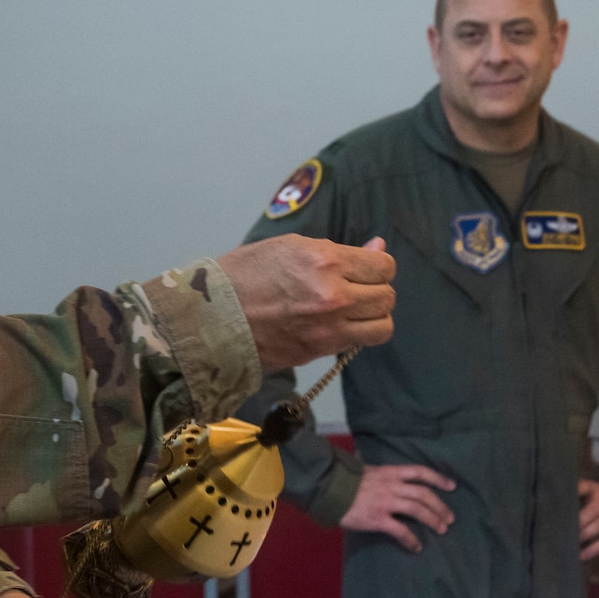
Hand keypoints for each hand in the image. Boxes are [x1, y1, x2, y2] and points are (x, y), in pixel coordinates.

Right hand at [218, 235, 395, 370]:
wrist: (211, 316)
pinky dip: (360, 334)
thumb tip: (378, 247)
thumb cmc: (245, 272)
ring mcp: (329, 327)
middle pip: (386, 295)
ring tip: (356, 310)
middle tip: (358, 287)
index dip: (378, 264)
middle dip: (377, 289)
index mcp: (324, 260)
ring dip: (374, 315)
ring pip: (383, 324)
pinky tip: (342, 325)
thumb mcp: (290, 247)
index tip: (366, 266)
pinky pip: (361, 343)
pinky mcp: (320, 350)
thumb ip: (338, 251)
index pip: (382, 265)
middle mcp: (334, 295)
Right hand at [340, 464, 455, 553]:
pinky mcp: (378, 519)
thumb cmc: (346, 481)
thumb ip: (383, 476)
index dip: (439, 478)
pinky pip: (400, 530)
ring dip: (433, 520)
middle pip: (424, 494)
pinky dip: (411, 539)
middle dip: (440, 506)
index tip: (452, 486)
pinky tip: (417, 547)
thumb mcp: (368, 471)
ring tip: (442, 529)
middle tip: (450, 518)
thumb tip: (391, 478)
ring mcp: (386, 502)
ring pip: (417, 510)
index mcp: (391, 472)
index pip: (420, 472)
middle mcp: (392, 486)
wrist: (328, 489)